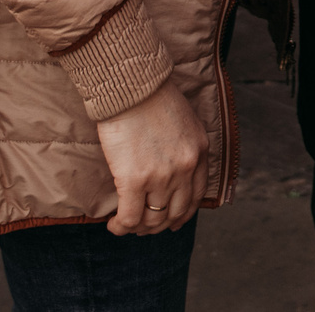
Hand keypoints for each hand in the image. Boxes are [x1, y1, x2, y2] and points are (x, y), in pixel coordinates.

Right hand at [93, 80, 206, 234]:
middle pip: (175, 213)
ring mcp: (162, 177)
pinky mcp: (134, 180)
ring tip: (126, 225)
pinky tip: (114, 225)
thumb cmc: (151, 97)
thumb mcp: (184, 122)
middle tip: (144, 226)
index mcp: (200, 153)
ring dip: (139, 228)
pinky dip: (121, 227)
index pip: (196, 197)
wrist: (131, 86)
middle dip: (159, 225)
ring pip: (153, 220)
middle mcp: (186, 168)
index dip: (182, 214)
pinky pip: (130, 217)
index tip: (171, 221)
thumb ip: (184, 147)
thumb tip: (172, 168)